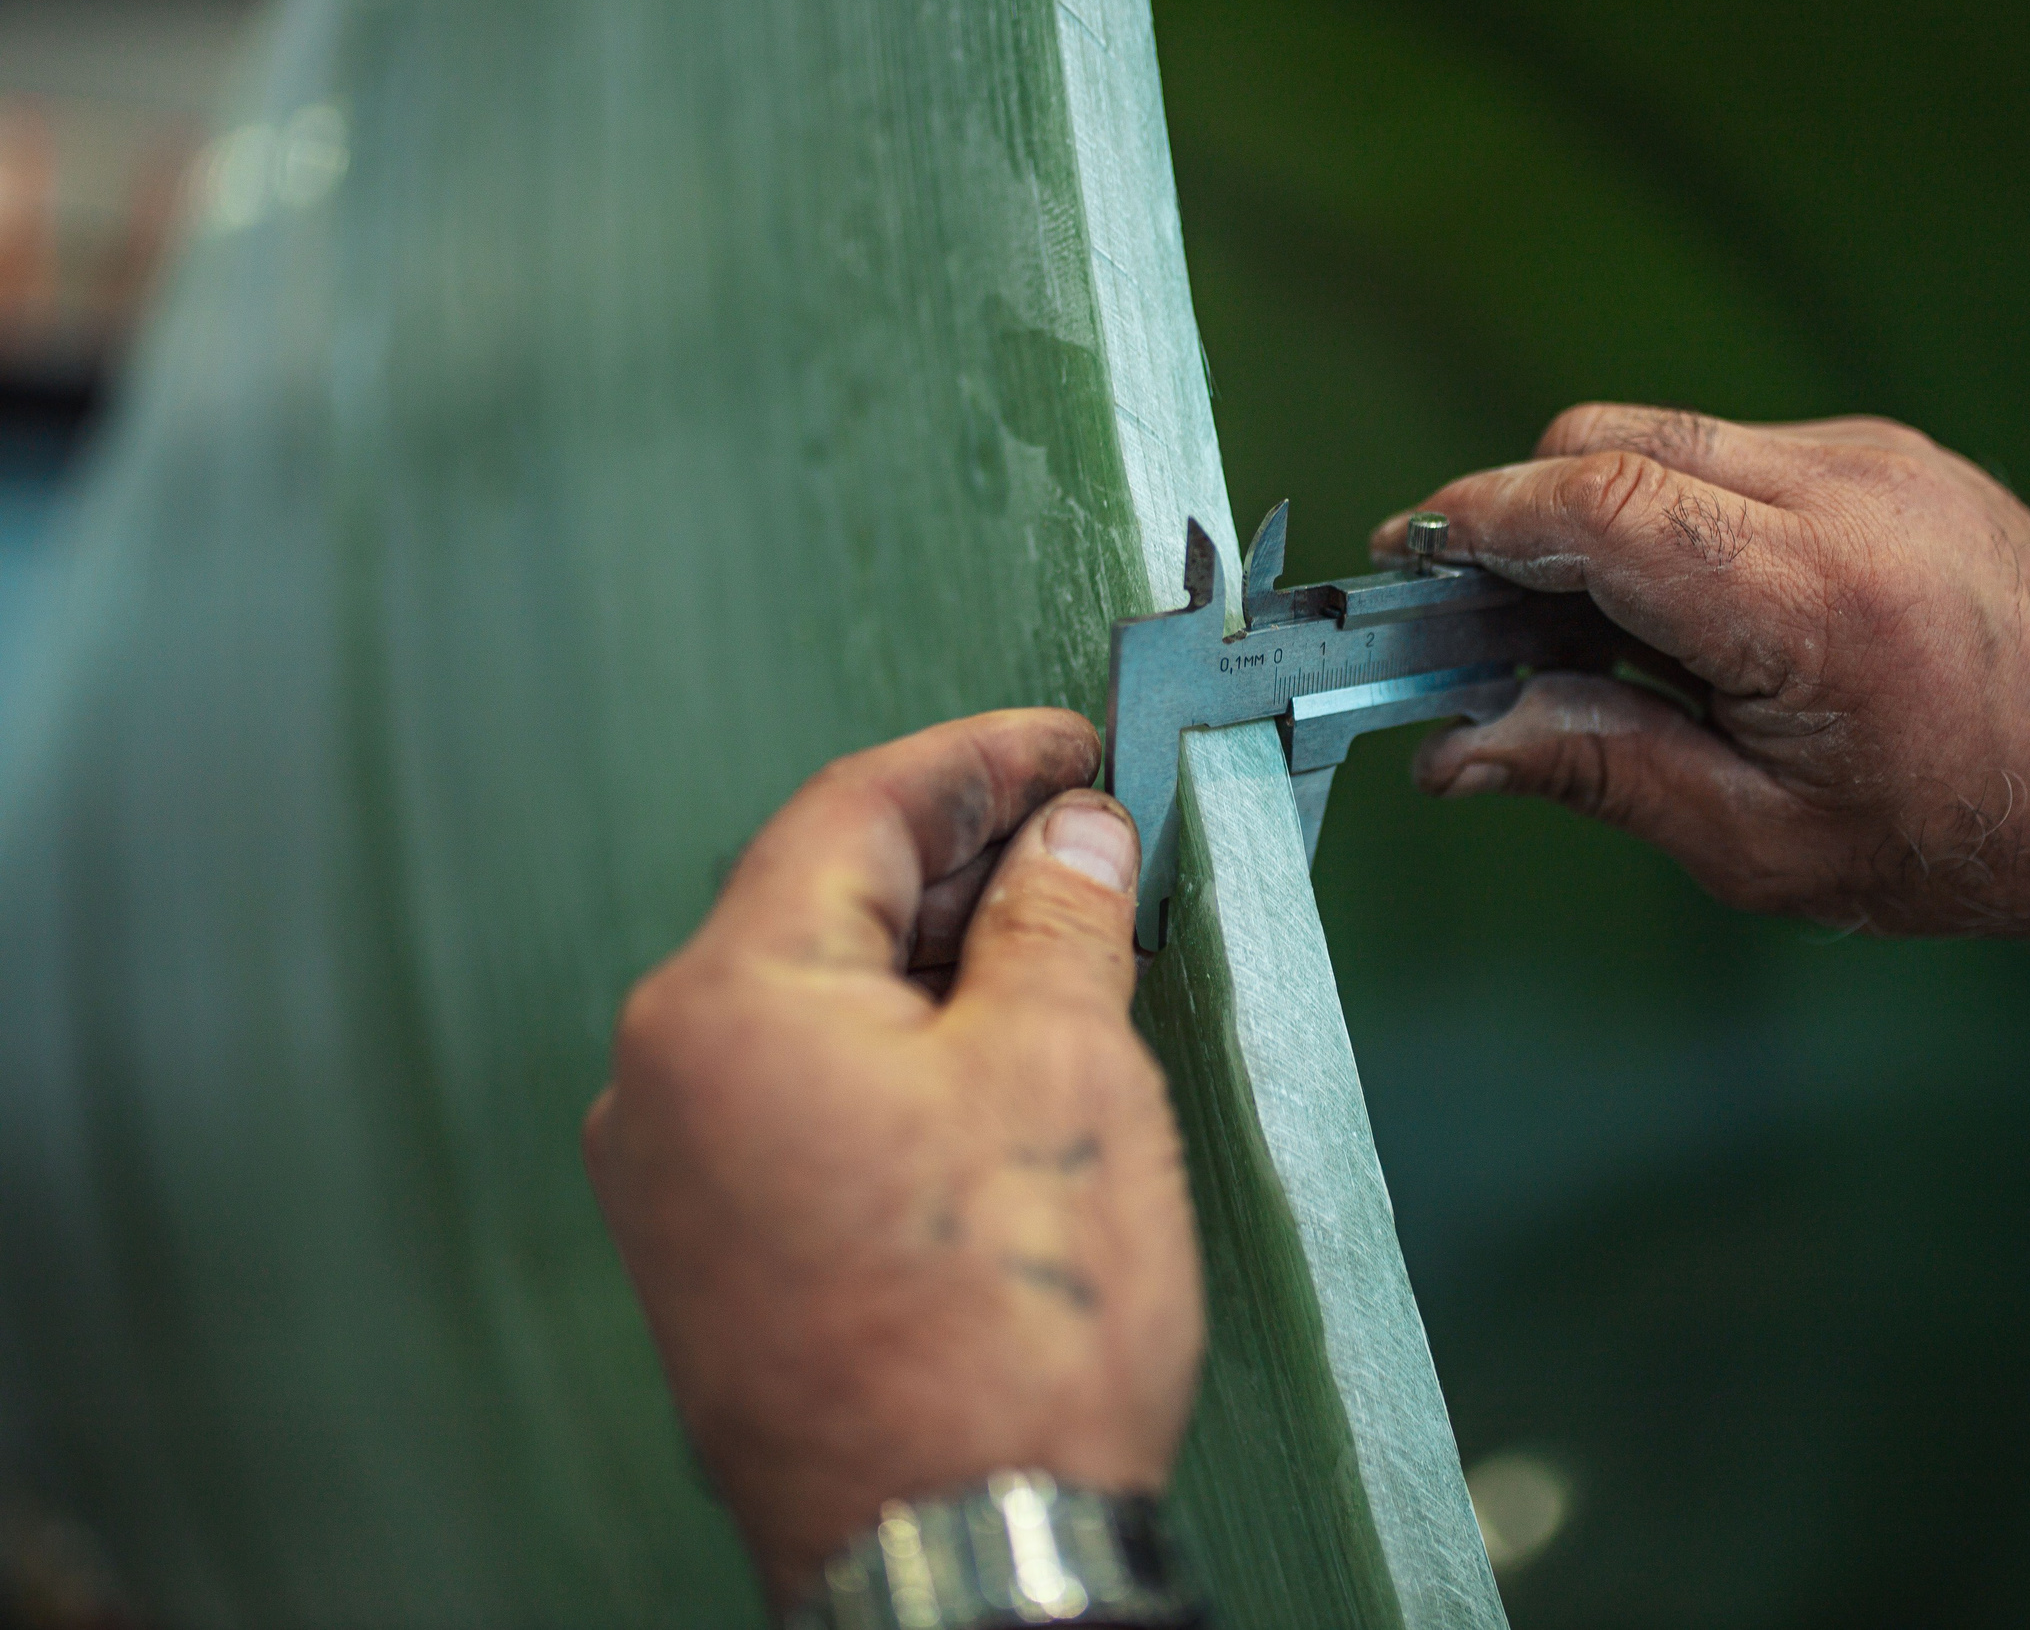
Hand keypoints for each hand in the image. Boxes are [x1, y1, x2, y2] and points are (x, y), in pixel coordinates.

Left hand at [583, 710, 1201, 1611]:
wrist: (961, 1554)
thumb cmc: (1004, 1333)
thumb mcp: (1066, 1070)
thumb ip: (1060, 919)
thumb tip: (1070, 838)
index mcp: (727, 1003)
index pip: (854, 810)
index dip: (981, 760)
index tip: (1072, 749)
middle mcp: (666, 1079)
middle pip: (822, 900)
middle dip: (967, 861)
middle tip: (1095, 842)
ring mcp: (677, 1177)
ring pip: (817, 1001)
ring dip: (941, 958)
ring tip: (1072, 950)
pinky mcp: (714, 1254)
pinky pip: (804, 1094)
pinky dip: (902, 1050)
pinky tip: (1001, 1059)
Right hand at [1372, 404, 2029, 987]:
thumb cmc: (1963, 840)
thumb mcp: (1761, 848)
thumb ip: (1600, 774)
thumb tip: (1457, 752)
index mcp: (1810, 601)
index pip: (1596, 505)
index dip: (1477, 520)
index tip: (1408, 556)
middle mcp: (1845, 493)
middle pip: (1611, 440)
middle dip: (1524, 515)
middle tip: (1488, 620)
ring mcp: (1877, 456)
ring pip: (1667, 434)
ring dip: (1602, 513)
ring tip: (1607, 635)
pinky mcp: (1893, 453)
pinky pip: (1736, 450)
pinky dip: (1678, 511)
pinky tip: (1697, 614)